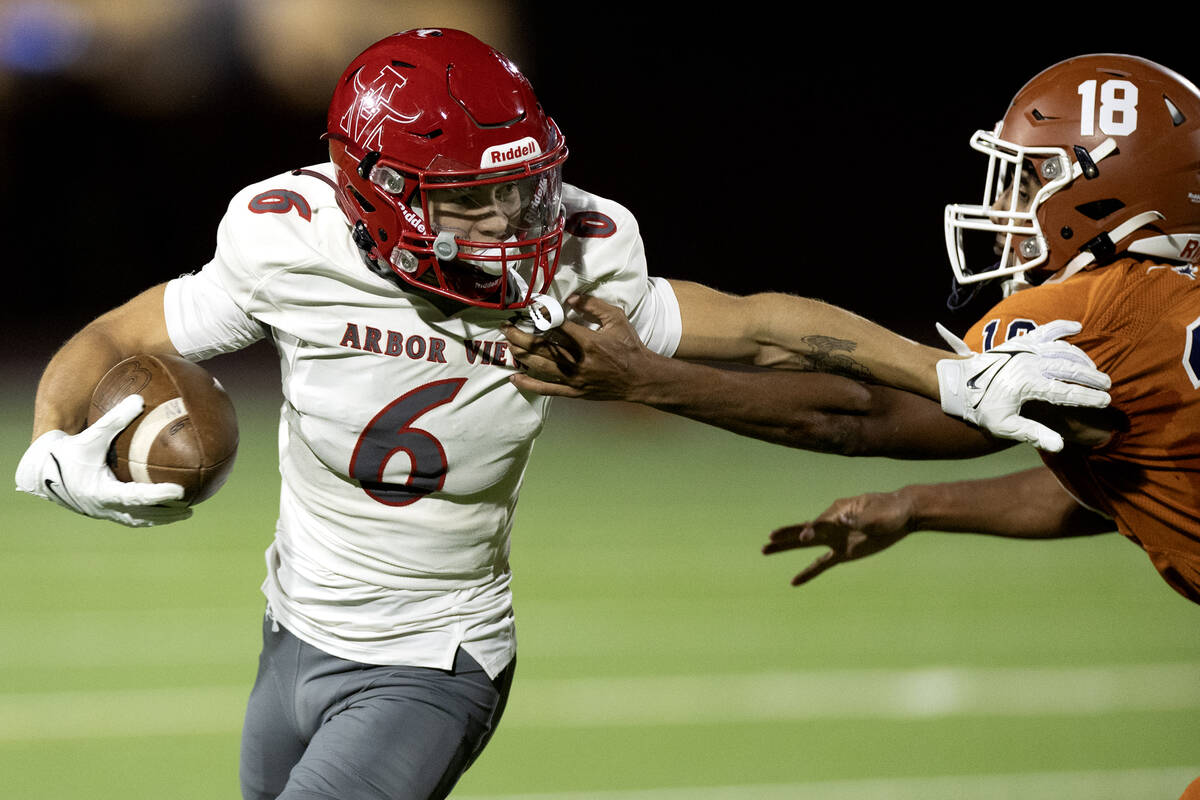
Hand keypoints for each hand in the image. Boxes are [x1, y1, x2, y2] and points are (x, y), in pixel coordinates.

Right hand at [15, 394, 191, 526]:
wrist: (39, 471)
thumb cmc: (66, 452)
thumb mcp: (91, 435)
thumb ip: (115, 419)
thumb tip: (139, 399)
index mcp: (101, 492)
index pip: (137, 497)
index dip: (160, 495)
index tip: (180, 491)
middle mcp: (103, 507)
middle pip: (142, 515)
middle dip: (167, 512)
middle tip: (190, 505)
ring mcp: (102, 512)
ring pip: (137, 520)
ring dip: (160, 518)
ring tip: (184, 512)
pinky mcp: (101, 511)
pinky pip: (129, 518)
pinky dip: (147, 515)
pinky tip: (163, 508)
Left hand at [502, 294, 655, 399]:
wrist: (640, 378)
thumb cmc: (629, 346)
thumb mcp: (617, 319)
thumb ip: (594, 306)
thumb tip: (570, 299)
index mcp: (589, 342)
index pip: (557, 326)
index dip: (540, 316)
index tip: (529, 309)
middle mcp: (578, 361)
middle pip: (542, 347)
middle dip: (520, 336)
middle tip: (506, 327)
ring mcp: (575, 379)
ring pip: (540, 366)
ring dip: (521, 355)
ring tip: (508, 345)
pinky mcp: (574, 392)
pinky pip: (547, 389)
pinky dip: (529, 384)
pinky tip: (515, 377)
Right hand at [763, 491, 914, 585]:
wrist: (902, 515)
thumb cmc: (889, 510)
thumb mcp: (876, 514)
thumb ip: (859, 519)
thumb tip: (845, 522)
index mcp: (837, 512)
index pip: (820, 523)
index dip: (811, 531)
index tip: (805, 539)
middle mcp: (831, 524)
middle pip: (803, 530)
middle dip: (785, 536)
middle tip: (767, 540)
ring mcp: (835, 539)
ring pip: (805, 546)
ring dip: (786, 548)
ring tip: (764, 550)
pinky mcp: (842, 553)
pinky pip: (821, 564)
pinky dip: (808, 573)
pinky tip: (793, 581)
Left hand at [934, 319, 1110, 451]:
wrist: (959, 384)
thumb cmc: (983, 408)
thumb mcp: (1005, 426)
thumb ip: (1033, 434)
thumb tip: (1058, 446)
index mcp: (1026, 385)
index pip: (1065, 392)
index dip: (1087, 397)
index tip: (1105, 402)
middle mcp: (1028, 364)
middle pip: (1069, 368)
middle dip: (1091, 378)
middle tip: (1107, 387)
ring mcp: (1024, 350)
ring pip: (1062, 349)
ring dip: (1081, 359)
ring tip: (1094, 372)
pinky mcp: (1019, 342)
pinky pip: (1044, 330)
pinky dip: (1061, 326)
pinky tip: (1076, 327)